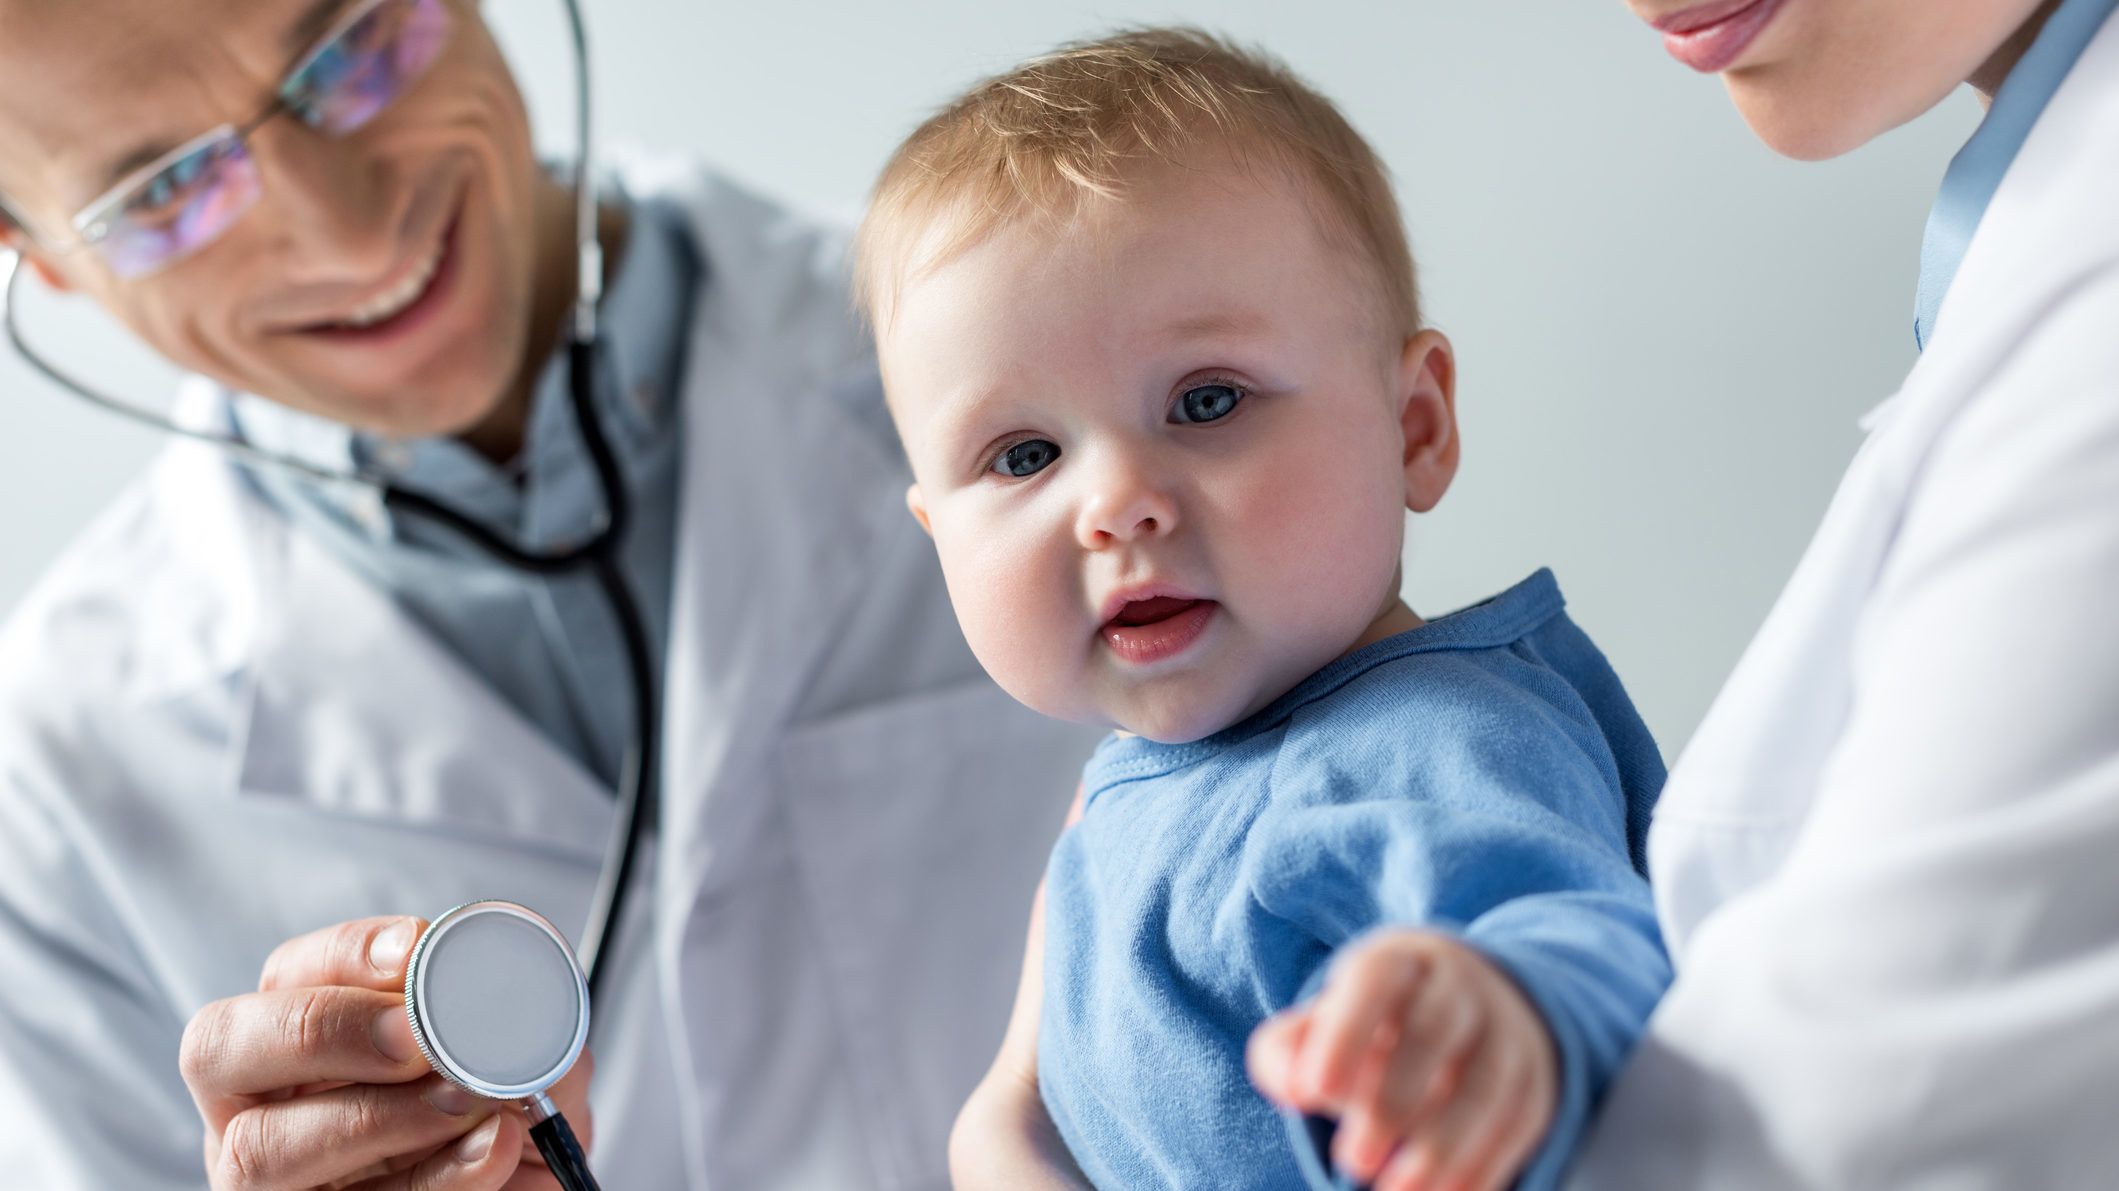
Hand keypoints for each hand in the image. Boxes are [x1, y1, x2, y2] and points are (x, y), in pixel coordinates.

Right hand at [179, 915, 595, 1189]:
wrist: (516, 1188)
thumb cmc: (501, 1120)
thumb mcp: (515, 1063)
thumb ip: (516, 1031)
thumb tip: (519, 1016)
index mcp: (298, 1037)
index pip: (286, 973)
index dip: (346, 954)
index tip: (416, 950)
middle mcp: (259, 1105)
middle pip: (221, 1049)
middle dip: (327, 1030)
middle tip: (418, 1038)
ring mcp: (269, 1180)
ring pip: (261, 1149)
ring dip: (377, 1117)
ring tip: (471, 1103)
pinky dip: (430, 1182)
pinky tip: (492, 1154)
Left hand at [1248, 931, 1554, 1190]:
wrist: (1461, 1012)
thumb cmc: (1366, 1027)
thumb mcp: (1318, 1025)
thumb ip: (1286, 1053)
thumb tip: (1298, 1090)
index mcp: (1396, 961)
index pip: (1374, 982)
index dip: (1344, 1034)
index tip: (1313, 1092)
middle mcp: (1458, 987)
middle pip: (1432, 1032)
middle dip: (1392, 1102)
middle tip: (1352, 1161)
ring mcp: (1504, 1032)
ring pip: (1483, 1086)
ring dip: (1440, 1148)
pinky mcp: (1534, 1082)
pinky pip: (1515, 1125)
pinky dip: (1480, 1168)